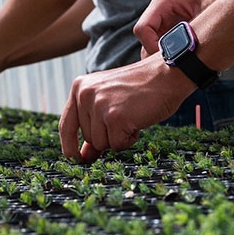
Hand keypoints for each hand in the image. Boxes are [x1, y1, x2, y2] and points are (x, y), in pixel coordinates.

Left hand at [59, 55, 195, 162]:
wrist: (167, 74)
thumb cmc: (142, 87)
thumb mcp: (111, 101)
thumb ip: (94, 124)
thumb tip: (83, 156)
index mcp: (80, 87)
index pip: (66, 124)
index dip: (69, 145)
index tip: (74, 159)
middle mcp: (85, 94)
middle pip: (88, 138)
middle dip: (108, 136)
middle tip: (126, 116)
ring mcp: (99, 105)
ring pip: (101, 144)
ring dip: (119, 137)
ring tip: (132, 116)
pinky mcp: (114, 117)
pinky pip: (117, 145)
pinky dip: (130, 139)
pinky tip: (138, 121)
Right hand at [134, 0, 207, 57]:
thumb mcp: (208, 9)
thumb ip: (196, 29)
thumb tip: (190, 53)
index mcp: (163, 3)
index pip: (142, 30)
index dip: (151, 47)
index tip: (169, 57)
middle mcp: (160, 11)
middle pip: (146, 40)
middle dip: (159, 55)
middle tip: (178, 65)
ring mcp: (166, 19)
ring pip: (155, 44)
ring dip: (168, 54)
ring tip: (185, 60)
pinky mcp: (174, 26)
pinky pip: (167, 43)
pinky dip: (175, 52)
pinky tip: (190, 55)